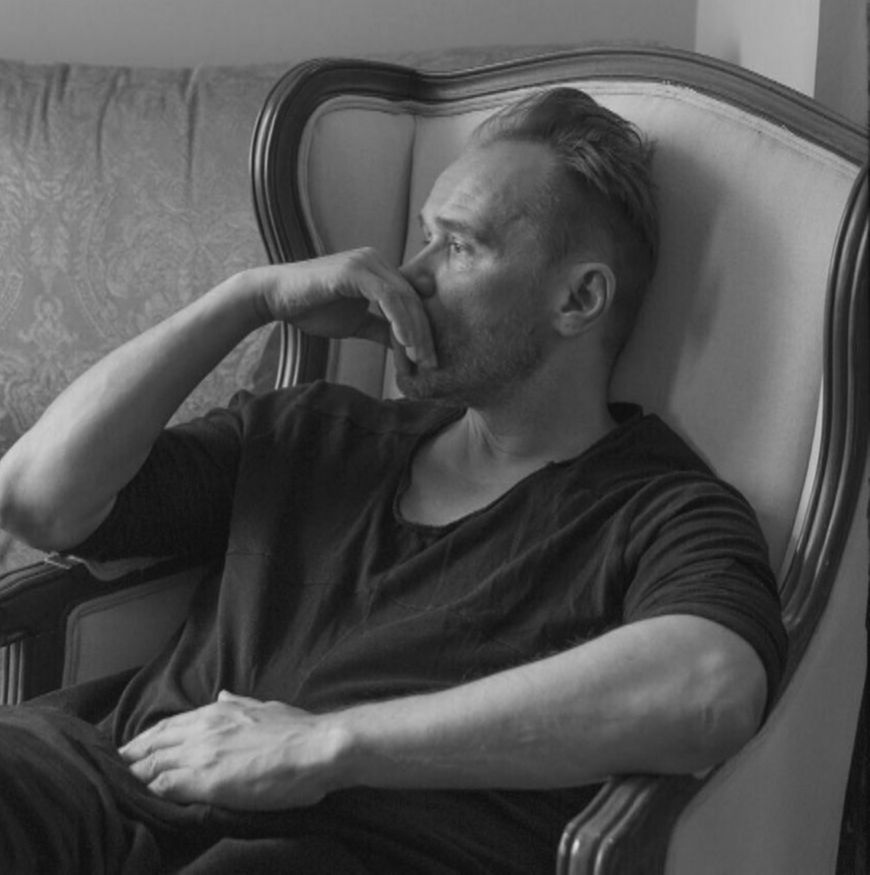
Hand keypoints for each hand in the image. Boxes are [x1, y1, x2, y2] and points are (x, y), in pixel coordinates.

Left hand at [118, 691, 348, 808]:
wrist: (316, 748)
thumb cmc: (298, 730)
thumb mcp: (265, 707)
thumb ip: (239, 704)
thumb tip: (222, 696)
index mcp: (217, 712)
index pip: (167, 727)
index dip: (145, 742)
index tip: (131, 753)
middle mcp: (202, 728)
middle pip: (151, 745)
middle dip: (129, 759)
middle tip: (112, 772)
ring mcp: (201, 753)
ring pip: (152, 765)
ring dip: (134, 777)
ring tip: (116, 790)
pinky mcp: (205, 780)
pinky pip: (163, 787)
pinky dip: (148, 794)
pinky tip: (140, 803)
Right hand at [253, 249, 436, 367]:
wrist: (275, 298)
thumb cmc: (311, 309)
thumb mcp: (356, 323)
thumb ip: (381, 329)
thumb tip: (405, 347)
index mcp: (379, 271)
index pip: (411, 302)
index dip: (422, 332)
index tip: (426, 362)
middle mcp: (377, 261)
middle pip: (413, 300)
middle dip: (425, 335)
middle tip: (431, 365)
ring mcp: (366, 262)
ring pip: (404, 299)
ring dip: (415, 332)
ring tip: (419, 359)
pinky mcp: (355, 270)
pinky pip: (387, 297)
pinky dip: (399, 321)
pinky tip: (404, 344)